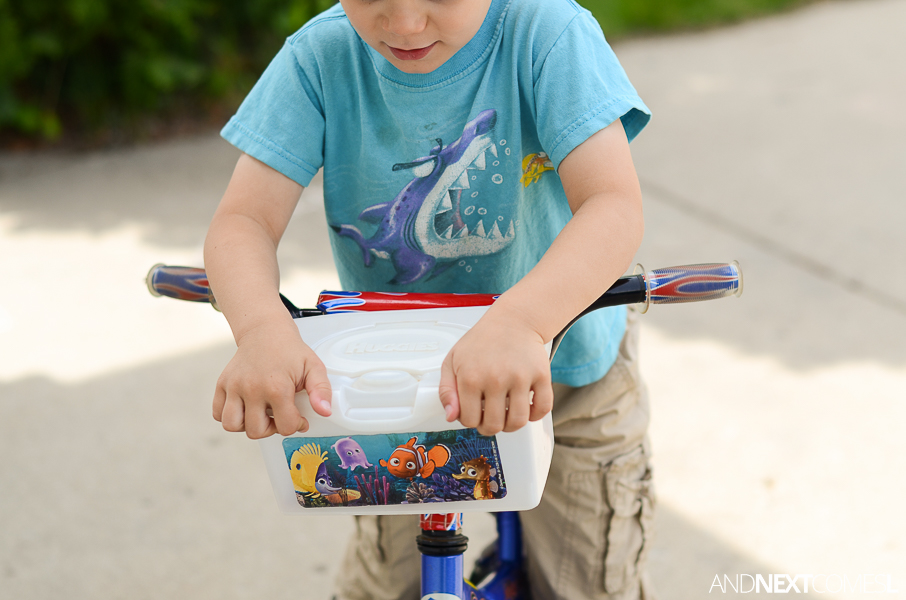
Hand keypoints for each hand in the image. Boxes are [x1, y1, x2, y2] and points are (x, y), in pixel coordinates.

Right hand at [212, 320, 331, 438]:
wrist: (265, 331)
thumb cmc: (289, 350)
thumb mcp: (313, 367)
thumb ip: (321, 390)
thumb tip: (324, 411)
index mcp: (276, 386)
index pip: (285, 426)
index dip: (295, 425)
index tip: (298, 416)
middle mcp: (251, 388)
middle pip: (255, 431)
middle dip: (271, 429)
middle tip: (279, 415)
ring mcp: (233, 386)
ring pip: (231, 425)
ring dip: (247, 425)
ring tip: (260, 414)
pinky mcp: (222, 384)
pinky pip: (218, 413)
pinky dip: (230, 416)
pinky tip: (246, 407)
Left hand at [438, 309, 553, 435]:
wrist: (512, 320)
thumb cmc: (481, 341)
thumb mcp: (453, 361)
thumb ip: (446, 391)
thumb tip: (452, 417)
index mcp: (471, 377)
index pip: (469, 420)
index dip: (470, 421)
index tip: (474, 413)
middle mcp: (495, 379)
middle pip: (494, 425)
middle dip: (490, 427)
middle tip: (490, 417)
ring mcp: (520, 377)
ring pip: (518, 422)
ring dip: (512, 425)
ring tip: (507, 414)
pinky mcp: (541, 375)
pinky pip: (543, 408)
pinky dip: (536, 415)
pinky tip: (527, 407)